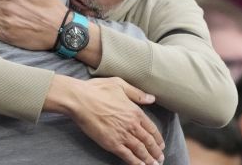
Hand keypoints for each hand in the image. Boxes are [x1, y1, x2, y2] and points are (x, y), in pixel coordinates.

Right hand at [47, 76, 164, 164]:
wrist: (80, 100)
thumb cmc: (97, 89)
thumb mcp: (120, 84)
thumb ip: (137, 93)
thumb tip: (152, 98)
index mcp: (135, 111)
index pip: (151, 128)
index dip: (157, 138)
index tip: (161, 144)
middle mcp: (131, 125)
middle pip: (148, 141)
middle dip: (155, 151)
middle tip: (160, 158)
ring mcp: (122, 135)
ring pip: (140, 150)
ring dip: (148, 159)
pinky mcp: (111, 143)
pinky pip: (127, 156)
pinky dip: (135, 162)